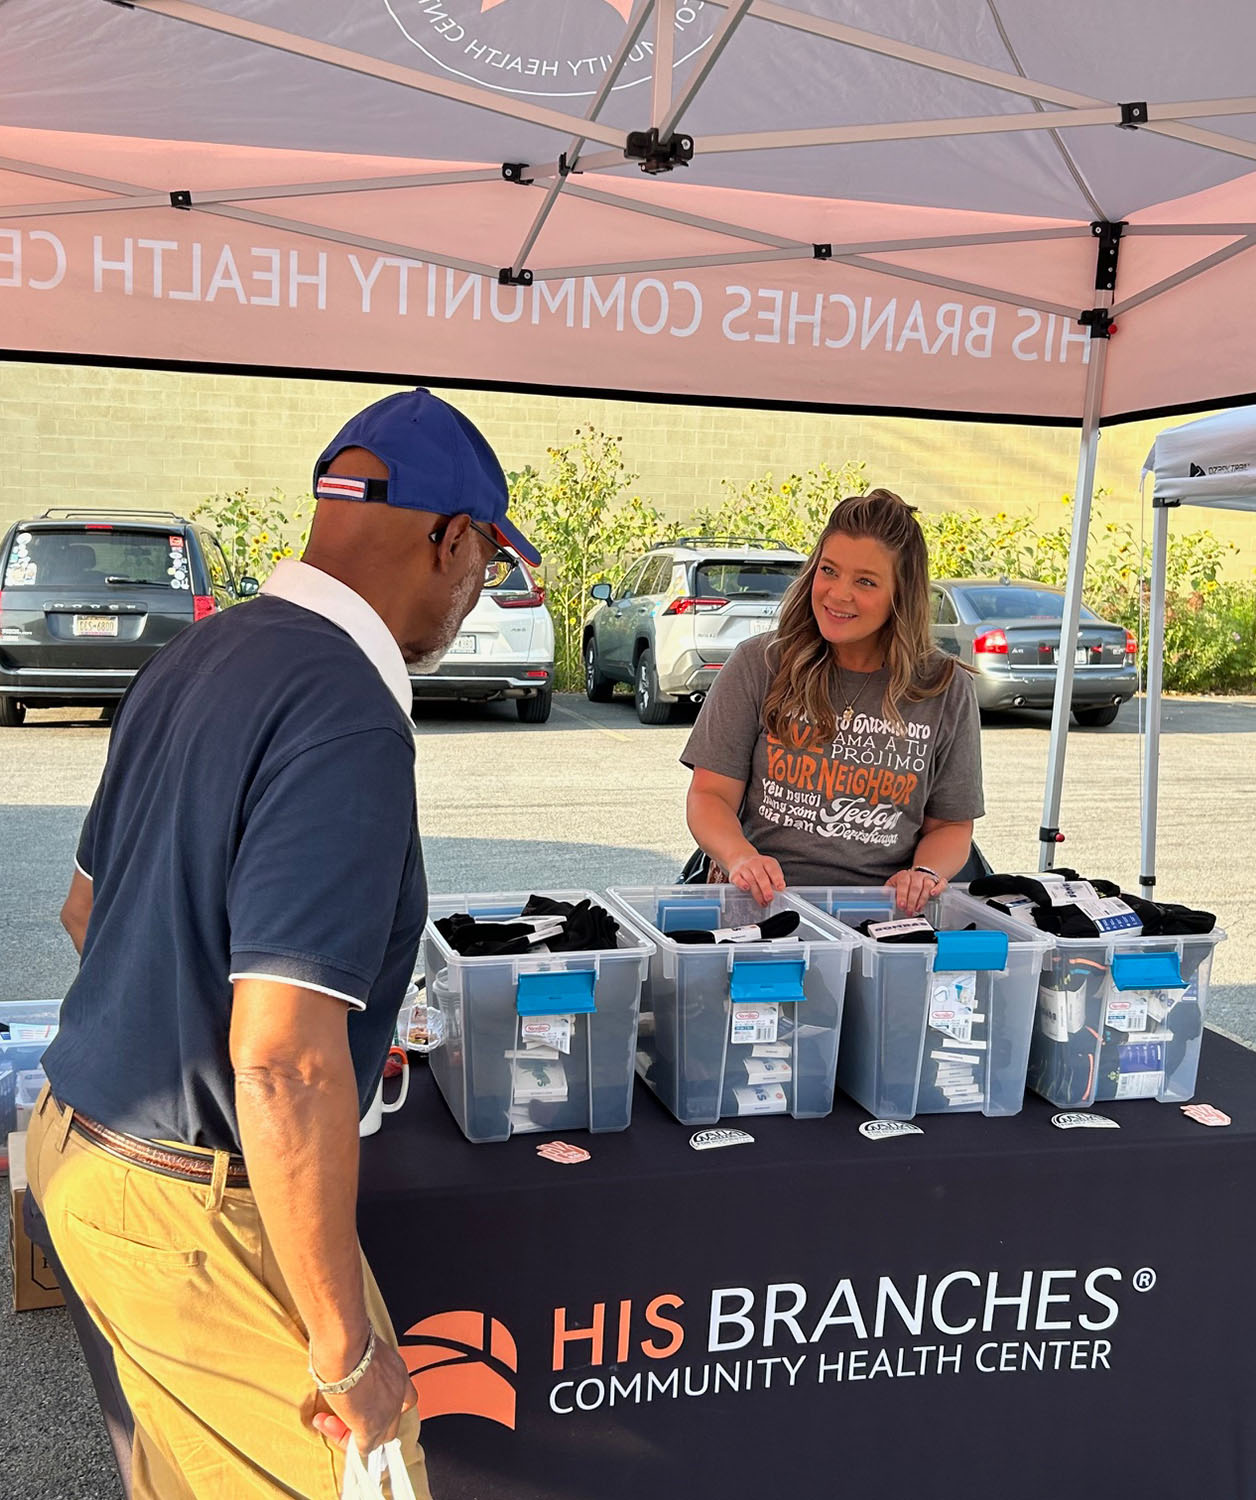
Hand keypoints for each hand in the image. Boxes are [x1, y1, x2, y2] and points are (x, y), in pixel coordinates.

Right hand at [311, 1339, 416, 1457]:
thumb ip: (361, 1365)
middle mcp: (398, 1393)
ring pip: (379, 1438)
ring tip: (330, 1420)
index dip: (387, 1405)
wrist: (346, 1347)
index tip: (369, 1403)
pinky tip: (331, 1428)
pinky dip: (348, 1442)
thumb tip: (347, 1367)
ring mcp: (387, 1413)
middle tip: (345, 1413)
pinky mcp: (371, 1427)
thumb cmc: (349, 1341)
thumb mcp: (363, 1351)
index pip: (405, 1398)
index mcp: (398, 1372)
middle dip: (369, 1422)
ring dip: (354, 1432)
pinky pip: (364, 1448)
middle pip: (392, 1422)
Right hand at [727, 851, 786, 906]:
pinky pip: (738, 879)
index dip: (777, 879)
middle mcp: (755, 864)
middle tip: (770, 898)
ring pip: (751, 880)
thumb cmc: (759, 868)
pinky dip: (742, 884)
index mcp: (766, 862)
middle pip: (761, 876)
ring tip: (762, 902)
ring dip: (757, 892)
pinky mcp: (735, 874)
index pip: (773, 869)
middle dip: (766, 888)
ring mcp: (744, 868)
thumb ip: (775, 878)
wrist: (740, 858)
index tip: (780, 888)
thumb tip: (780, 889)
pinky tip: (746, 889)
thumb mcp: (769, 868)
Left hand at [885, 866, 945, 916]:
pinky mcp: (938, 881)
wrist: (919, 875)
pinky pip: (940, 883)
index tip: (901, 905)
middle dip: (912, 901)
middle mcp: (917, 875)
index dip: (902, 895)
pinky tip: (933, 894)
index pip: (903, 883)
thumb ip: (889, 890)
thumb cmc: (906, 883)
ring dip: (922, 899)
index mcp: (904, 875)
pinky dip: (938, 888)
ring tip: (918, 909)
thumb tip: (884, 895)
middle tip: (909, 912)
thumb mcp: (895, 884)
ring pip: (927, 886)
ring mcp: (928, 878)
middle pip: (915, 887)